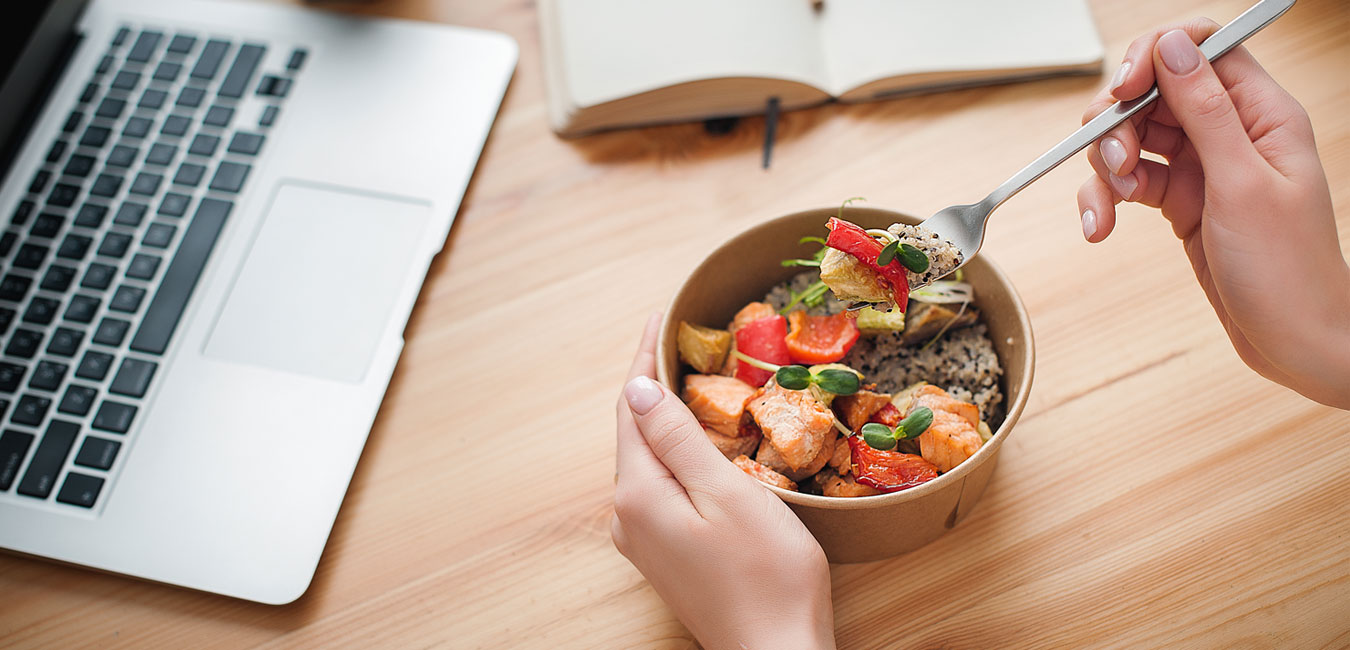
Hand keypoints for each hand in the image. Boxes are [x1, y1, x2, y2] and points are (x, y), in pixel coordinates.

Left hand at [612, 314, 835, 649]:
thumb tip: (640, 389)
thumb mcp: (728, 494)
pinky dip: (673, 449)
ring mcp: (642, 539)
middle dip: (652, 381)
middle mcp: (627, 516)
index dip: (646, 356)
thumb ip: (680, 440)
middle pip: (633, 431)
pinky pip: (658, 484)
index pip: (632, 406)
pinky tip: (696, 437)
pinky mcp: (663, 553)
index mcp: (638, 494)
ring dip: (664, 415)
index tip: (663, 314)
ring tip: (690, 372)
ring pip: (646, 458)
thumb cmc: (766, 574)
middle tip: (679, 333)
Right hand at [1077, 21, 1349, 407]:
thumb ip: (1205, 111)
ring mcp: (1203, 166)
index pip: (1202, 49)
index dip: (1154, 57)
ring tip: (1111, 205)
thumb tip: (1173, 47)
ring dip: (1107, 167)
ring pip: (1133, 138)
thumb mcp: (1242, 184)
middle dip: (1120, 124)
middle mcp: (1231, 132)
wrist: (1293, 341)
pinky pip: (1129, 182)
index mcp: (1262, 114)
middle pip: (1154, 93)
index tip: (1124, 91)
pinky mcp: (1180, 200)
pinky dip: (1106, 201)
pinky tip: (1099, 227)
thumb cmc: (1289, 270)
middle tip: (1117, 164)